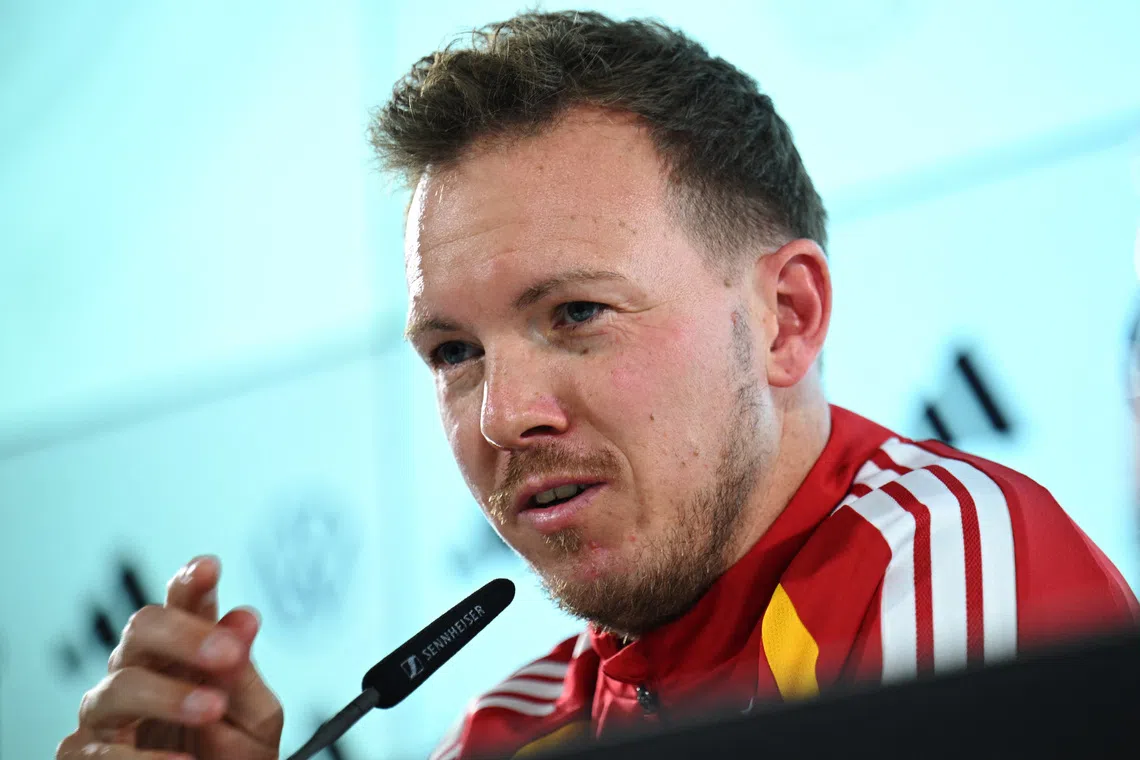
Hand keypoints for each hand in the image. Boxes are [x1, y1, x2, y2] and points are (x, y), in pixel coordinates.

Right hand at [56, 555, 282, 758]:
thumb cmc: (232, 758)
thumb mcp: (253, 719)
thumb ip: (244, 675)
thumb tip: (244, 620)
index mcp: (185, 654)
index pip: (183, 605)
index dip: (190, 583)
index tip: (208, 568)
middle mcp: (140, 671)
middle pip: (142, 628)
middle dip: (183, 635)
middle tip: (226, 655)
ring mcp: (108, 713)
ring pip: (119, 686)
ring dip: (168, 696)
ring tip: (211, 710)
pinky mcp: (85, 756)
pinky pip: (100, 752)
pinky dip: (143, 759)